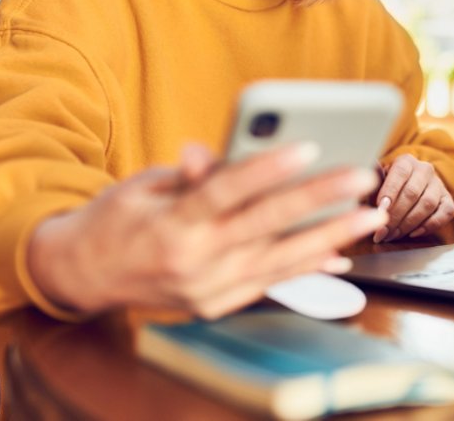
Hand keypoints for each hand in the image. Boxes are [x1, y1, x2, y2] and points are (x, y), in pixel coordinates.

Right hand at [27, 142, 384, 318]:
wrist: (83, 275)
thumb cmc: (118, 217)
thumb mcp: (144, 185)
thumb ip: (188, 172)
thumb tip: (209, 153)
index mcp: (171, 226)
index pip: (226, 192)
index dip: (268, 170)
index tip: (309, 147)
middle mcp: (192, 264)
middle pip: (265, 226)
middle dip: (320, 200)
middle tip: (362, 177)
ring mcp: (206, 291)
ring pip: (280, 261)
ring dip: (331, 237)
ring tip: (370, 215)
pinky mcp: (216, 306)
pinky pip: (270, 283)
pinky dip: (306, 267)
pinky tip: (340, 253)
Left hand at [373, 153, 453, 241]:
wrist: (412, 185)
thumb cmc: (389, 187)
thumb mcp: (376, 183)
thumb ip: (369, 189)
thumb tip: (358, 192)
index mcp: (405, 161)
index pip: (399, 173)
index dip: (389, 192)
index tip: (379, 210)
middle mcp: (424, 170)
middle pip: (412, 193)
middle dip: (395, 216)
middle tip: (382, 232)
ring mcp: (439, 185)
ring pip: (427, 204)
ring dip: (409, 224)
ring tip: (393, 235)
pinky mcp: (448, 200)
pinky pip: (445, 213)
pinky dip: (430, 225)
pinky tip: (414, 233)